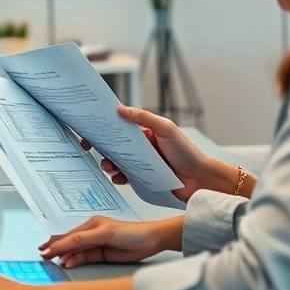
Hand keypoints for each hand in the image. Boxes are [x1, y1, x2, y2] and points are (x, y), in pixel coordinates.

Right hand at [39, 215, 181, 266]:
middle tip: (43, 255)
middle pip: (70, 243)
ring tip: (53, 261)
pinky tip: (68, 263)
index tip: (45, 250)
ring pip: (76, 251)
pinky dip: (75, 260)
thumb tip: (66, 245)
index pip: (70, 236)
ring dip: (65, 256)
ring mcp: (96, 244)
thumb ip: (84, 240)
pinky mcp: (101, 254)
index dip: (57, 243)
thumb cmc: (132, 233)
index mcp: (91, 225)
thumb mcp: (105, 234)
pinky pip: (84, 257)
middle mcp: (91, 233)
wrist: (151, 241)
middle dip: (56, 248)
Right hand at [81, 106, 232, 202]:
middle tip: (90, 148)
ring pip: (117, 161)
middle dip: (102, 147)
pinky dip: (118, 177)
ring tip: (108, 166)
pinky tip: (117, 178)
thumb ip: (144, 118)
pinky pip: (124, 177)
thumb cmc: (187, 152)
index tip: (91, 128)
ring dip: (108, 163)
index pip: (121, 126)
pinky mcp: (142, 179)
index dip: (106, 126)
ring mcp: (141, 164)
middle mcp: (141, 147)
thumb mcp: (166, 129)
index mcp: (145, 132)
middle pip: (115, 145)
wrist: (200, 180)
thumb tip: (121, 109)